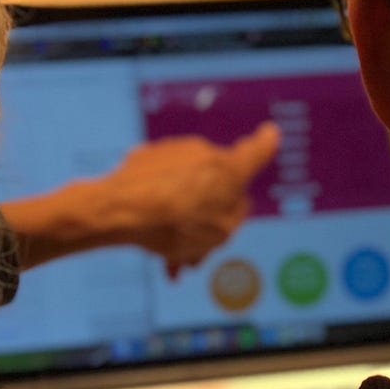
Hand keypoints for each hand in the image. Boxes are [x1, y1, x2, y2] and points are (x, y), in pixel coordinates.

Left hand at [101, 123, 280, 277]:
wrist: (119, 211)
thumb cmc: (174, 224)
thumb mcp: (219, 234)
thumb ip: (235, 215)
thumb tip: (233, 201)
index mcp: (231, 170)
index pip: (256, 151)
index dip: (265, 144)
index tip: (270, 134)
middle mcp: (204, 152)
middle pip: (214, 186)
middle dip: (208, 216)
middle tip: (197, 251)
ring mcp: (173, 152)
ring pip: (185, 188)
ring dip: (180, 218)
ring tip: (168, 255)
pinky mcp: (145, 157)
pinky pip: (161, 185)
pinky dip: (158, 208)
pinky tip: (149, 237)